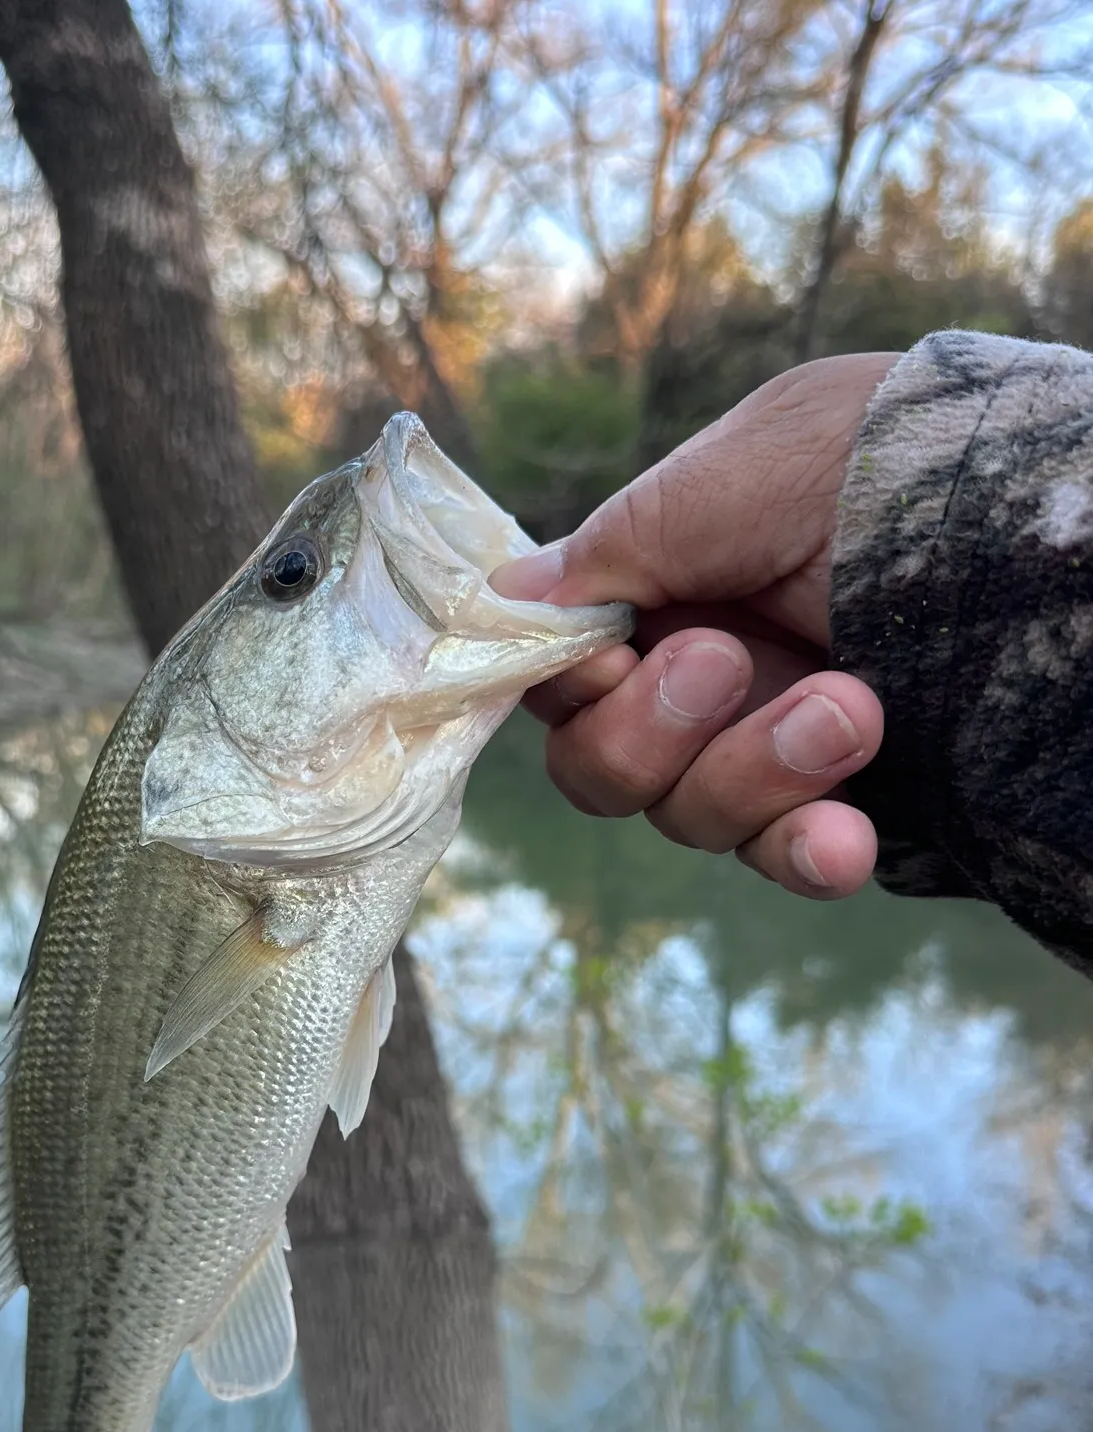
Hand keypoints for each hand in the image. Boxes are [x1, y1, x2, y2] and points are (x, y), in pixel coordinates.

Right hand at [490, 353, 899, 899]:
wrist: (1039, 512)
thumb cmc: (879, 462)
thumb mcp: (734, 473)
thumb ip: (614, 545)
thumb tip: (502, 600)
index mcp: (660, 592)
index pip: (559, 675)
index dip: (567, 686)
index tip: (607, 657)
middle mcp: (701, 675)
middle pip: (600, 767)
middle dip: (649, 730)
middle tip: (727, 662)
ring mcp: (769, 743)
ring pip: (687, 815)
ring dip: (752, 771)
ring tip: (852, 707)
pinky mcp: (842, 797)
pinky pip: (788, 858)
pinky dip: (804, 854)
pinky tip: (846, 836)